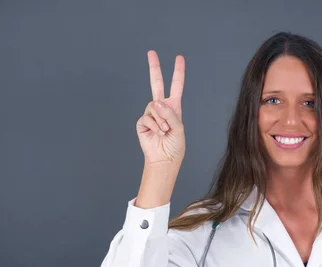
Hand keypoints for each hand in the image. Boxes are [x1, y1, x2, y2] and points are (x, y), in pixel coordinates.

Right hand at [135, 50, 185, 164]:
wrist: (164, 159)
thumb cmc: (175, 146)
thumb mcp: (179, 129)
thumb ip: (170, 114)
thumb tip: (157, 102)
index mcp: (174, 107)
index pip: (176, 86)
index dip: (178, 72)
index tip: (179, 58)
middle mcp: (162, 108)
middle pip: (156, 84)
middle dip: (154, 67)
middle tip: (151, 52)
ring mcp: (151, 114)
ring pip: (154, 106)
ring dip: (161, 120)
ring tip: (165, 131)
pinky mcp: (142, 122)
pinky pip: (147, 117)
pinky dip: (155, 125)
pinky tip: (158, 133)